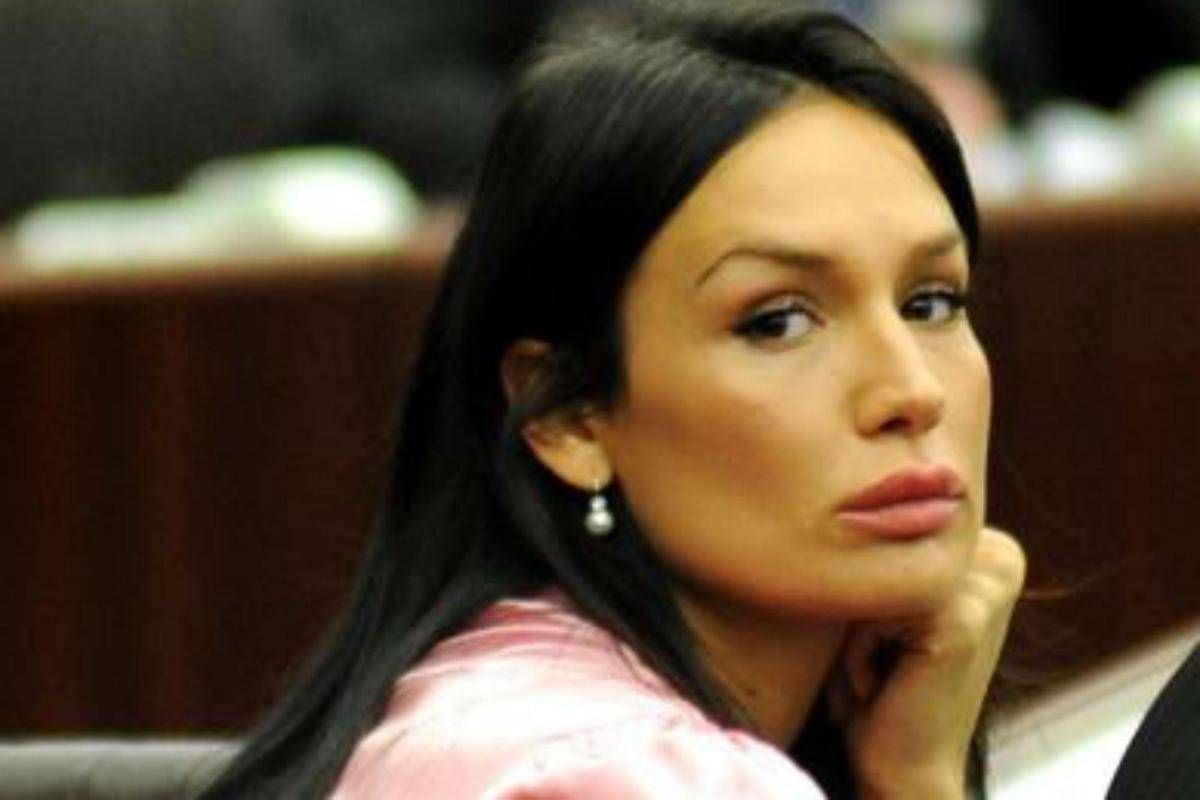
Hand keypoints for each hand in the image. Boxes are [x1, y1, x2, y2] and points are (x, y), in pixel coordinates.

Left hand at [828, 527, 1025, 799]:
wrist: (903, 766)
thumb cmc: (877, 682)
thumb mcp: (880, 600)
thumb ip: (879, 548)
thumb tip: (842, 497)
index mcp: (986, 542)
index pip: (881, 525)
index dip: (864, 585)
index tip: (892, 640)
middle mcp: (999, 554)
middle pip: (876, 546)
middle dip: (858, 609)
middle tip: (883, 663)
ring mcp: (988, 585)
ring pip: (868, 578)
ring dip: (854, 633)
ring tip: (880, 672)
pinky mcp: (964, 618)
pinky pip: (868, 612)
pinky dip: (856, 654)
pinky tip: (884, 685)